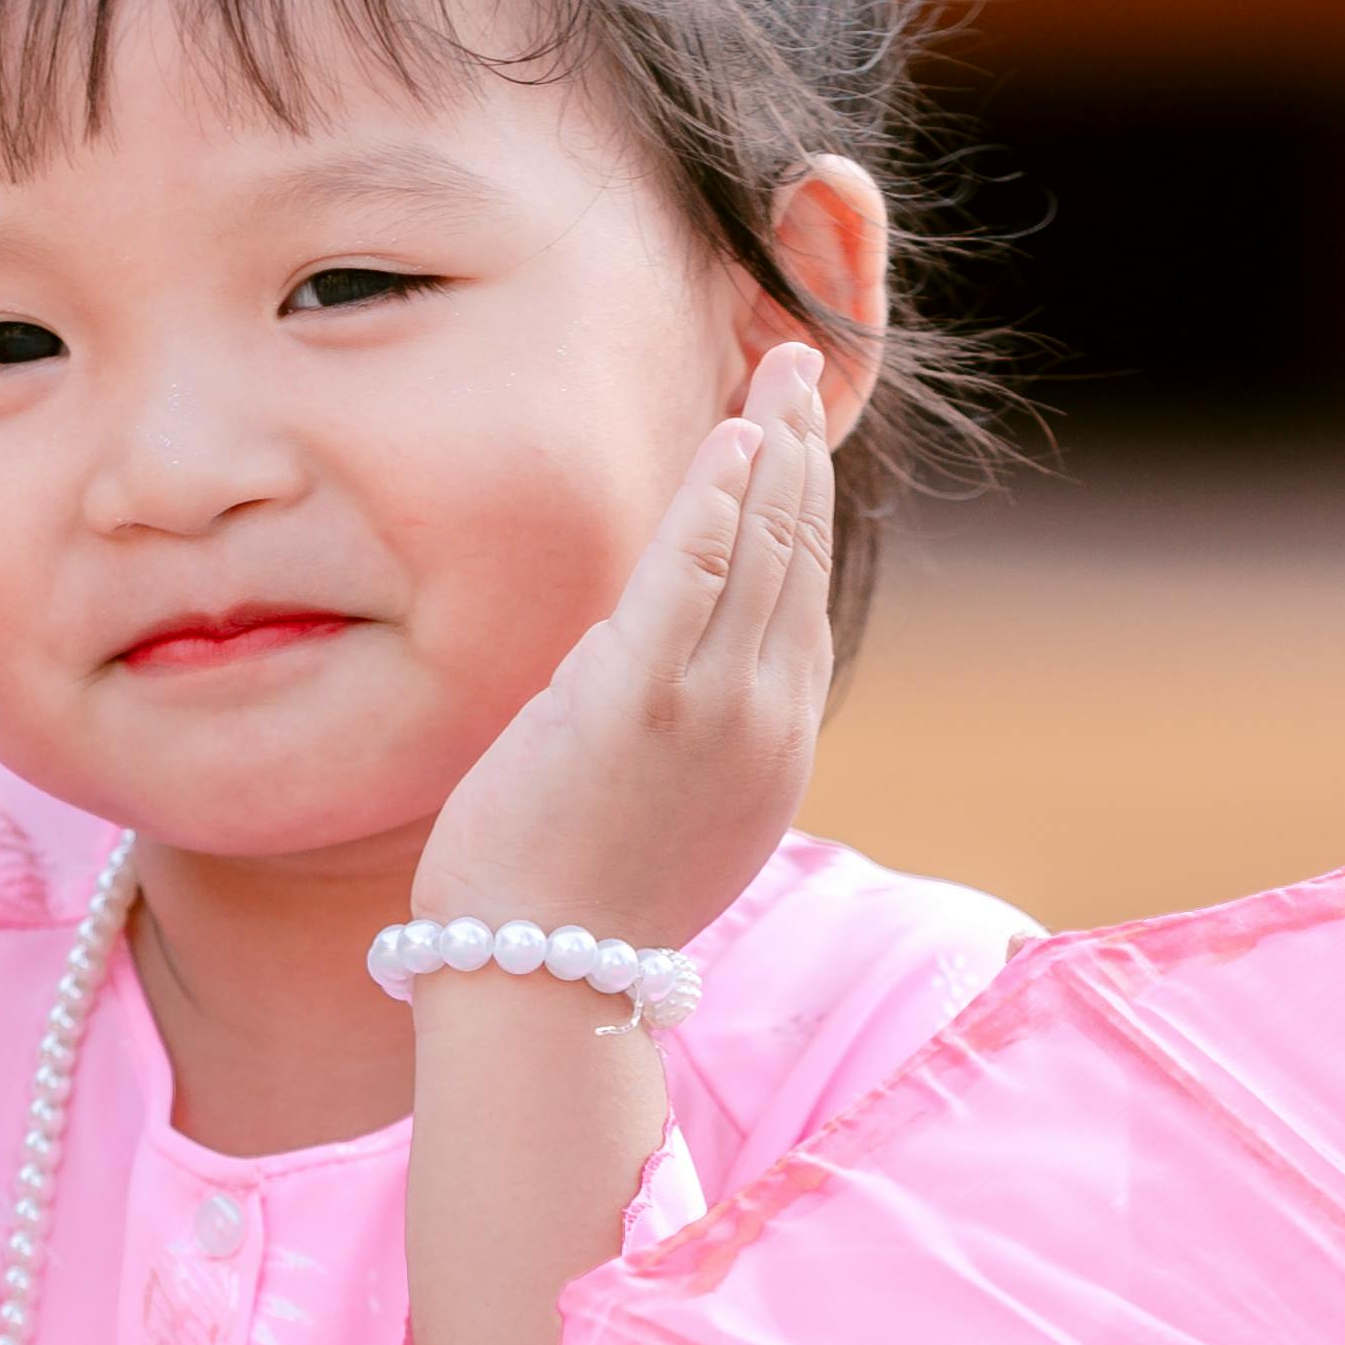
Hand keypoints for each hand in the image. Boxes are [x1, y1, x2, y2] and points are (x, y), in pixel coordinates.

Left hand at [414, 347, 834, 954]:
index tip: (792, 436)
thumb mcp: (654, 810)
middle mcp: (763, 720)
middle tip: (795, 362)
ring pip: (761, 549)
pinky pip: (693, 573)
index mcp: (769, 747)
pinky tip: (730, 434)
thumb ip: (666, 726)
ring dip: (770, 448)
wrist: (543, 982)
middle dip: (799, 451)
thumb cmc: (570, 909)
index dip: (800, 508)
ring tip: (772, 370)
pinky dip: (716, 497)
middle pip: (795, 556)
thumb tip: (633, 657)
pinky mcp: (641, 699)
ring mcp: (712, 709)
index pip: (799, 600)